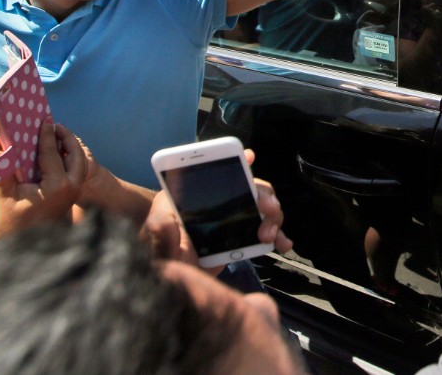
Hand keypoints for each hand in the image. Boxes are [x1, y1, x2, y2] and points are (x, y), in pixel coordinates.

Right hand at [0, 121, 89, 238]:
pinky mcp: (72, 197)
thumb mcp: (4, 194)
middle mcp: (71, 188)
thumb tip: (0, 147)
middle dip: (67, 139)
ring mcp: (74, 193)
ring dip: (70, 148)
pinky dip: (69, 160)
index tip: (45, 122)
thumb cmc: (12, 224)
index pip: (52, 154)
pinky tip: (57, 153)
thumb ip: (5, 169)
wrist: (26, 252)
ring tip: (57, 135)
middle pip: (76, 155)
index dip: (46, 137)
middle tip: (55, 126)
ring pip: (80, 163)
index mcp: (58, 185)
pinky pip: (75, 172)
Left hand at [140, 150, 292, 274]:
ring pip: (263, 208)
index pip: (217, 171)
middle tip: (269, 210)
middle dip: (263, 197)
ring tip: (269, 237)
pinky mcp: (242, 237)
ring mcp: (232, 219)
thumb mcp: (158, 245)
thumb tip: (163, 220)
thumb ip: (159, 233)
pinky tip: (283, 244)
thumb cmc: (163, 258)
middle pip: (250, 187)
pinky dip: (278, 235)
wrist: (176, 285)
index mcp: (195, 195)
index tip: (249, 157)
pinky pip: (265, 230)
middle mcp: (218, 202)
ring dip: (273, 218)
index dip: (234, 161)